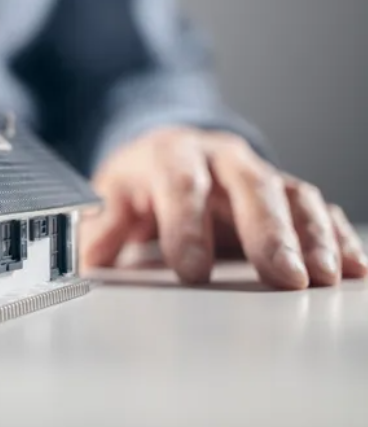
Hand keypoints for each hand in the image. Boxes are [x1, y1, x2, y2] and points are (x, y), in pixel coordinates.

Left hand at [80, 126, 367, 288]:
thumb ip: (103, 225)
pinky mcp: (284, 193)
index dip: (186, 226)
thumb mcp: (113, 194)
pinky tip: (352, 266)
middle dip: (267, 232)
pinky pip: (317, 209)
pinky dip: (337, 236)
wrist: (169, 148)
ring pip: (291, 195)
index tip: (192, 270)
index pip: (180, 185)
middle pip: (249, 187)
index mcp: (172, 155)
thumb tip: (86, 257)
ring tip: (323, 277)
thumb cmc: (142, 179)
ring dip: (311, 237)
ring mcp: (258, 173)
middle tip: (282, 276)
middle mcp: (221, 158)